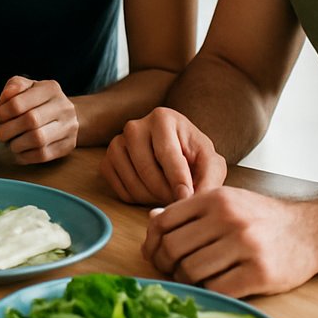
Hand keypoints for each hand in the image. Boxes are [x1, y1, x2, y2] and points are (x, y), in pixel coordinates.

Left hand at [0, 76, 77, 162]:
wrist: (67, 115)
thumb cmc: (40, 101)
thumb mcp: (27, 87)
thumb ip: (13, 88)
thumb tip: (2, 103)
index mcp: (50, 89)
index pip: (18, 102)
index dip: (2, 113)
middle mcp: (63, 107)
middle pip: (30, 121)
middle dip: (8, 130)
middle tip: (0, 134)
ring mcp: (68, 127)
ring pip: (38, 140)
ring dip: (16, 144)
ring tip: (10, 143)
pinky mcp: (67, 145)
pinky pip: (43, 155)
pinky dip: (25, 156)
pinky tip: (20, 151)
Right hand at [101, 107, 226, 204]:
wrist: (176, 152)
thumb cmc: (194, 155)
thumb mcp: (210, 163)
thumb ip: (208, 180)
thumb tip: (188, 200)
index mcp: (162, 118)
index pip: (167, 154)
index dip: (178, 180)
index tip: (186, 198)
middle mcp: (134, 126)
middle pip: (147, 170)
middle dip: (166, 192)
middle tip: (179, 200)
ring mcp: (116, 143)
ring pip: (133, 183)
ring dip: (153, 197)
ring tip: (167, 193)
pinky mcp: (107, 160)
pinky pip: (120, 191)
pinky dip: (138, 199)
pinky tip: (151, 191)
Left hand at [143, 187, 317, 296]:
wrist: (311, 231)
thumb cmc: (262, 218)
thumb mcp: (226, 202)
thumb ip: (190, 210)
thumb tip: (153, 219)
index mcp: (216, 198)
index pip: (164, 221)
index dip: (153, 241)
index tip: (154, 253)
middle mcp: (229, 218)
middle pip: (173, 248)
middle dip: (165, 264)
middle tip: (171, 270)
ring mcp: (246, 246)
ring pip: (191, 270)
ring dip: (186, 280)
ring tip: (193, 279)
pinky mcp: (260, 273)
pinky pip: (217, 288)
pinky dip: (209, 290)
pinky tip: (215, 285)